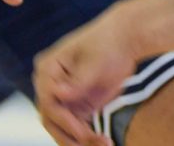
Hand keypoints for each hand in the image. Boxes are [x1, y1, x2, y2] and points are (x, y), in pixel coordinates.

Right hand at [33, 9, 140, 145]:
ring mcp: (62, 98)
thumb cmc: (109, 43)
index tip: (84, 132)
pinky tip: (104, 142)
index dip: (64, 121)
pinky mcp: (76, 106)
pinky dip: (87, 139)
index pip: (48, 103)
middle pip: (51, 120)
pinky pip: (76, 128)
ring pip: (62, 129)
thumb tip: (59, 95)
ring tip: (104, 144)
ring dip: (79, 142)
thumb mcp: (94, 60)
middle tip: (95, 143)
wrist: (127, 39)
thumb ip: (78, 81)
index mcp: (47, 69)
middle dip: (71, 136)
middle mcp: (50, 86)